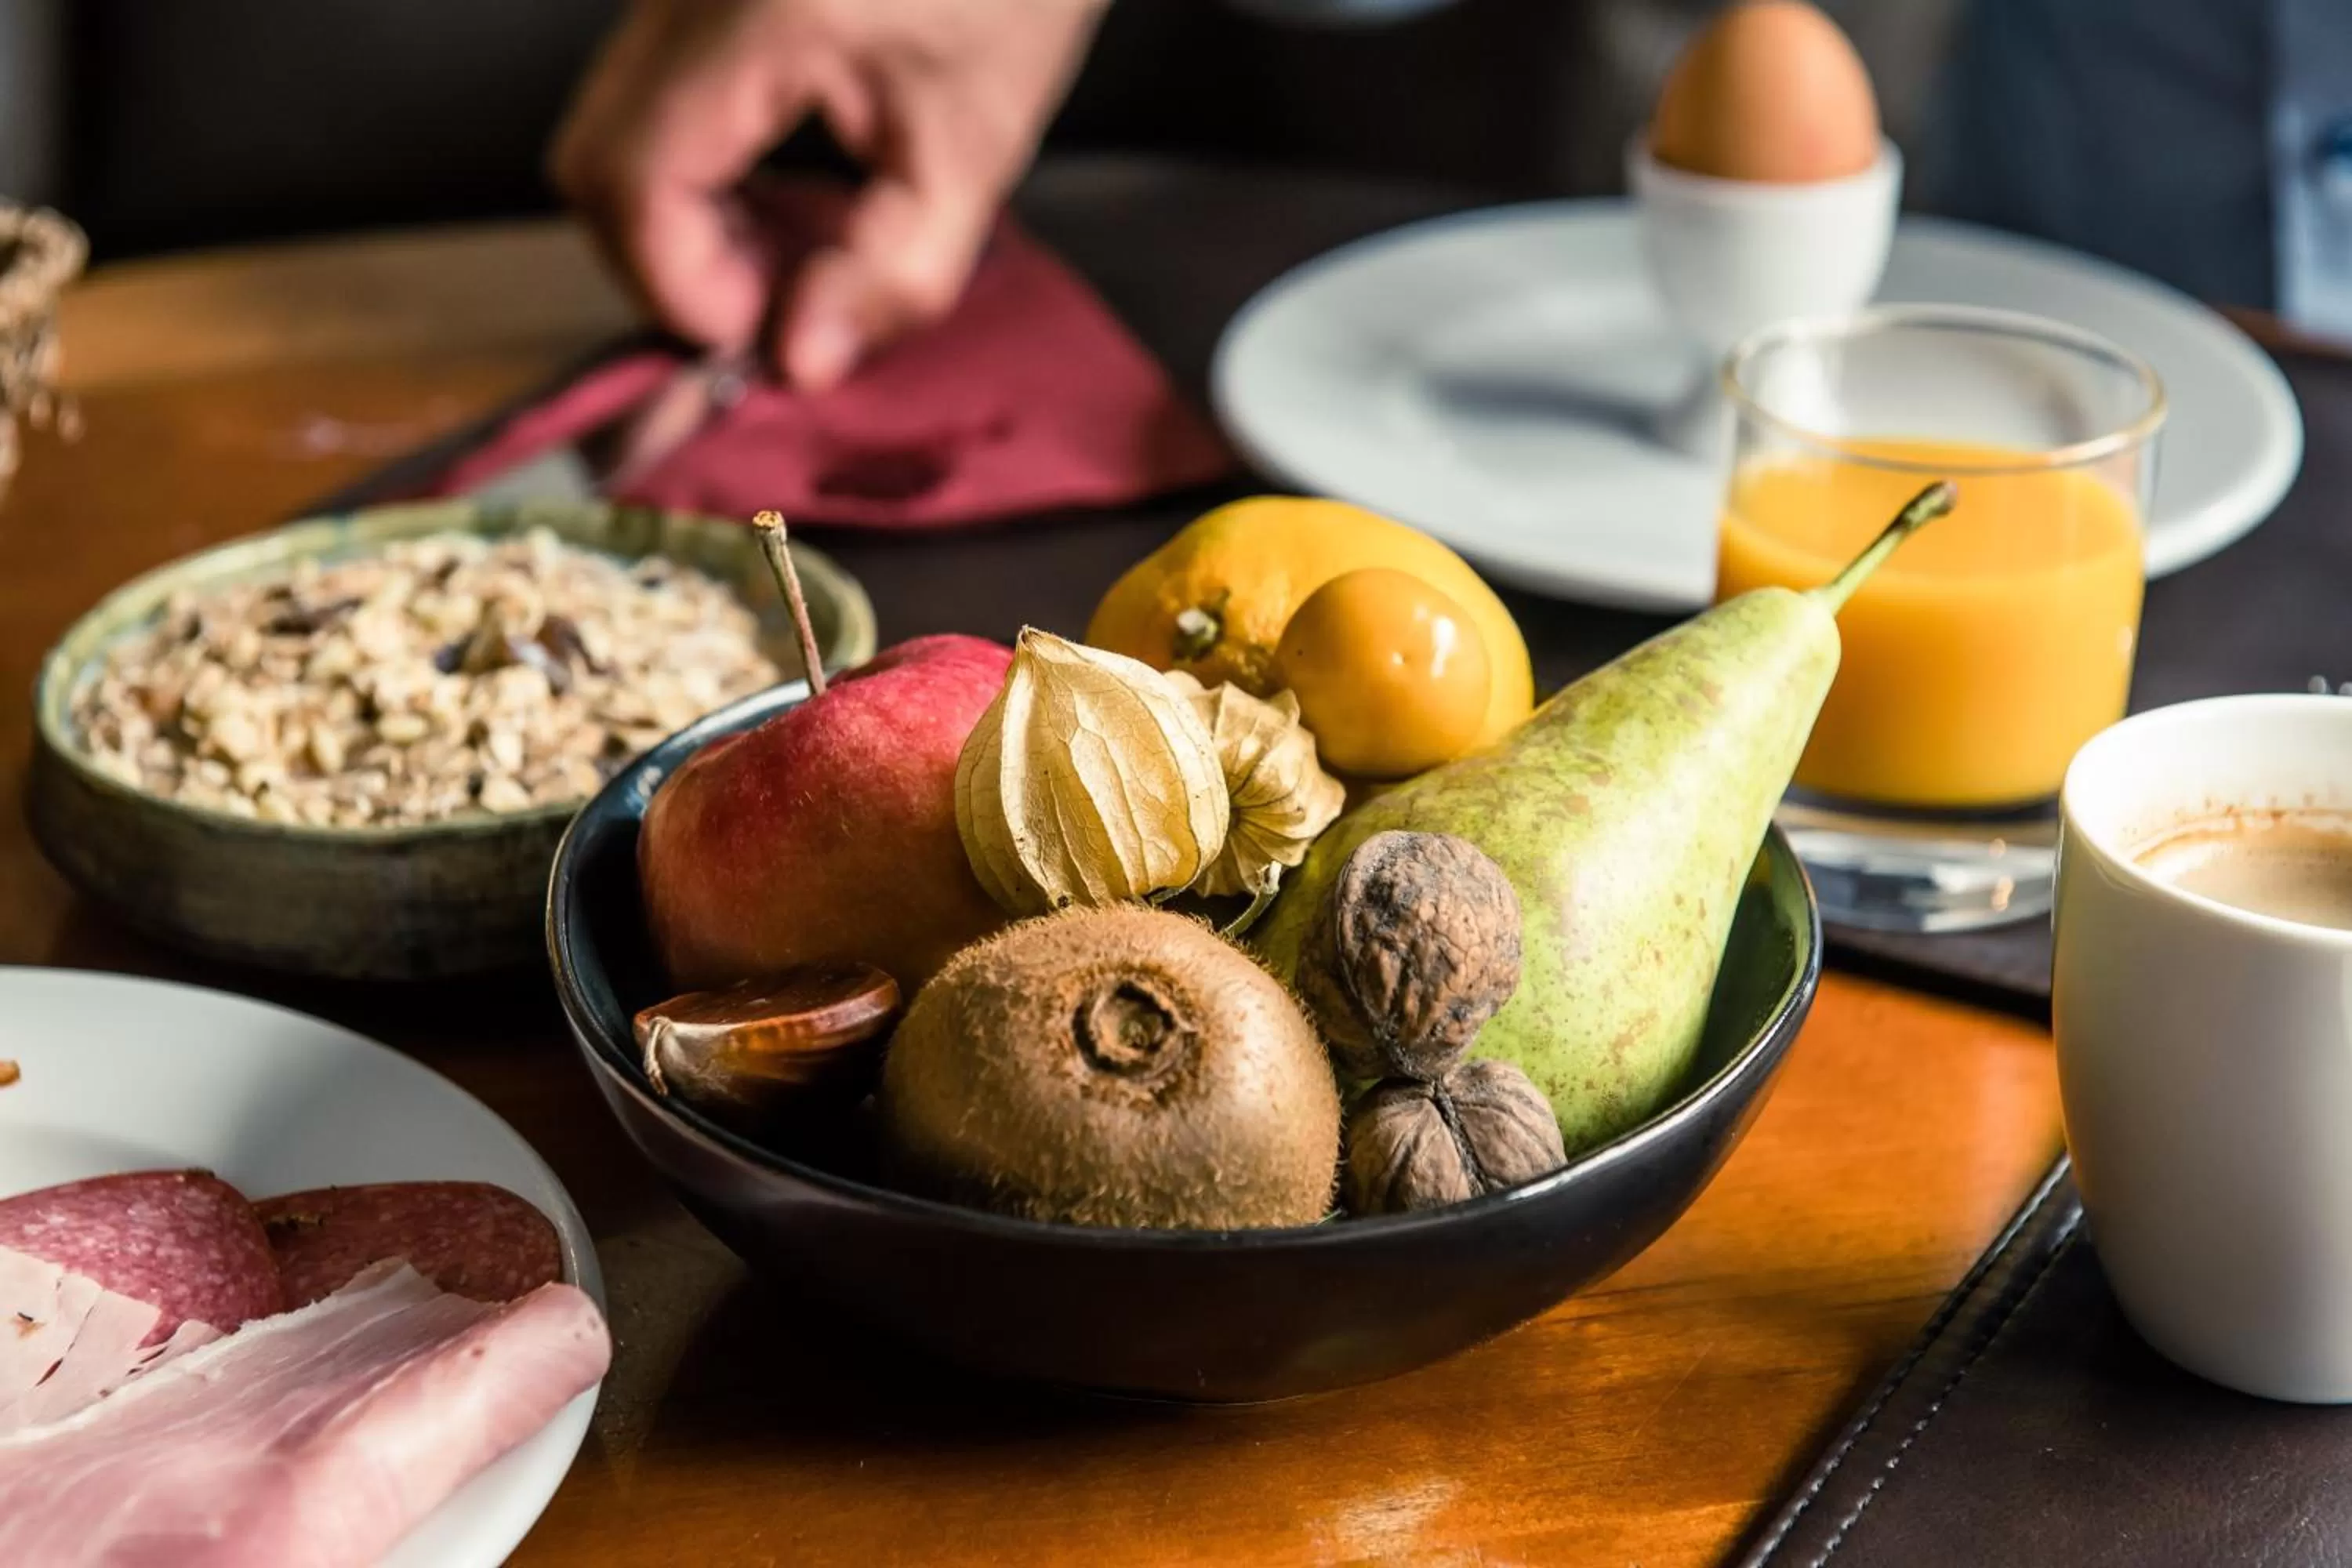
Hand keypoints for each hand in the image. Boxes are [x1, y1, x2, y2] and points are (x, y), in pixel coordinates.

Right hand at [552, 0, 1104, 390]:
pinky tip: (784, 197)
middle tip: (776, 300)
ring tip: (793, 252)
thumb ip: (893, 272)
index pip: (632, 183)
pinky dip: (699, 178)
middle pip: (598, 166)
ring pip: (613, 140)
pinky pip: (652, 110)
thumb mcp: (973, 152)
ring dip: (685, 226)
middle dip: (672, 264)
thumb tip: (802, 361)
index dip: (683, 289)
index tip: (767, 331)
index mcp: (750, 22)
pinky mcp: (696, 3)